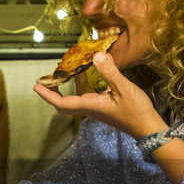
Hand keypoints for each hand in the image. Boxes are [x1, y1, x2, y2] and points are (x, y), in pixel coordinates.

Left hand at [35, 51, 166, 137]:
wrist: (147, 127)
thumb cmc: (136, 111)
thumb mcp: (123, 88)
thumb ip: (109, 72)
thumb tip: (96, 56)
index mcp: (90, 106)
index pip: (61, 102)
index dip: (47, 95)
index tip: (36, 86)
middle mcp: (90, 108)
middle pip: (64, 103)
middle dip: (52, 92)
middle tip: (45, 80)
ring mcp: (97, 108)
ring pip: (75, 99)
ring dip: (66, 88)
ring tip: (61, 73)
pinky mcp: (104, 106)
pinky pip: (87, 95)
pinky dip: (82, 85)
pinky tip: (87, 73)